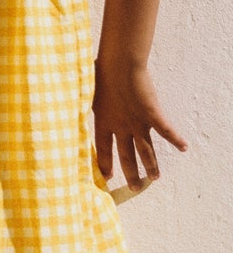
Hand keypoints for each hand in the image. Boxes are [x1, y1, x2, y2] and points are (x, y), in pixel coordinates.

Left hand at [93, 56, 186, 189]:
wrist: (118, 64)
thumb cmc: (100, 72)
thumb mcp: (86, 92)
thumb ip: (82, 103)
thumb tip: (68, 102)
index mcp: (103, 122)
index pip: (103, 149)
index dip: (105, 164)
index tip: (106, 177)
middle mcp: (120, 126)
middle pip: (126, 155)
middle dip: (130, 173)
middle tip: (134, 188)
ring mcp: (137, 122)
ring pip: (145, 150)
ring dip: (151, 165)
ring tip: (154, 179)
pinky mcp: (152, 114)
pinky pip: (166, 130)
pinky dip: (176, 139)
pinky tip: (184, 148)